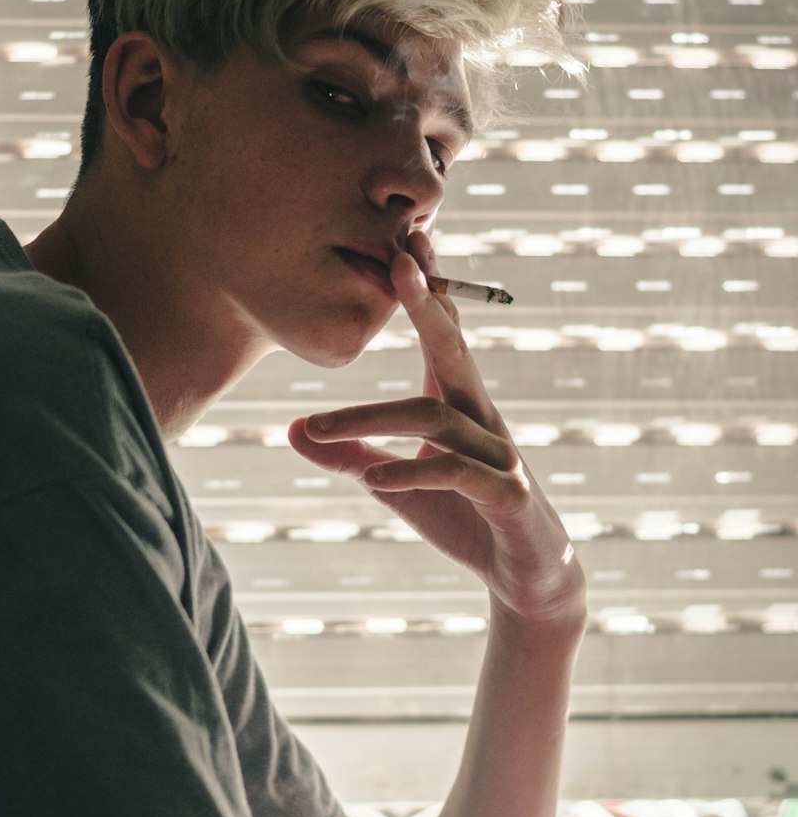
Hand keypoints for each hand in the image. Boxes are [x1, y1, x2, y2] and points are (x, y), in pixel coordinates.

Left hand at [288, 231, 585, 628]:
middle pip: (454, 349)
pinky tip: (373, 478)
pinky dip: (411, 473)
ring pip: (436, 417)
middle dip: (428, 303)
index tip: (405, 240)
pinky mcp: (508, 496)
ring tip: (318, 426)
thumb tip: (291, 431)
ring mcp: (501, 455)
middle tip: (399, 259)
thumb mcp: (393, 484)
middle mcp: (483, 417)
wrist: (523, 576)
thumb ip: (350, 454)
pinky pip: (458, 474)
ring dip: (372, 418)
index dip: (425, 289)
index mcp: (459, 403)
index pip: (442, 335)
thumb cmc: (462, 517)